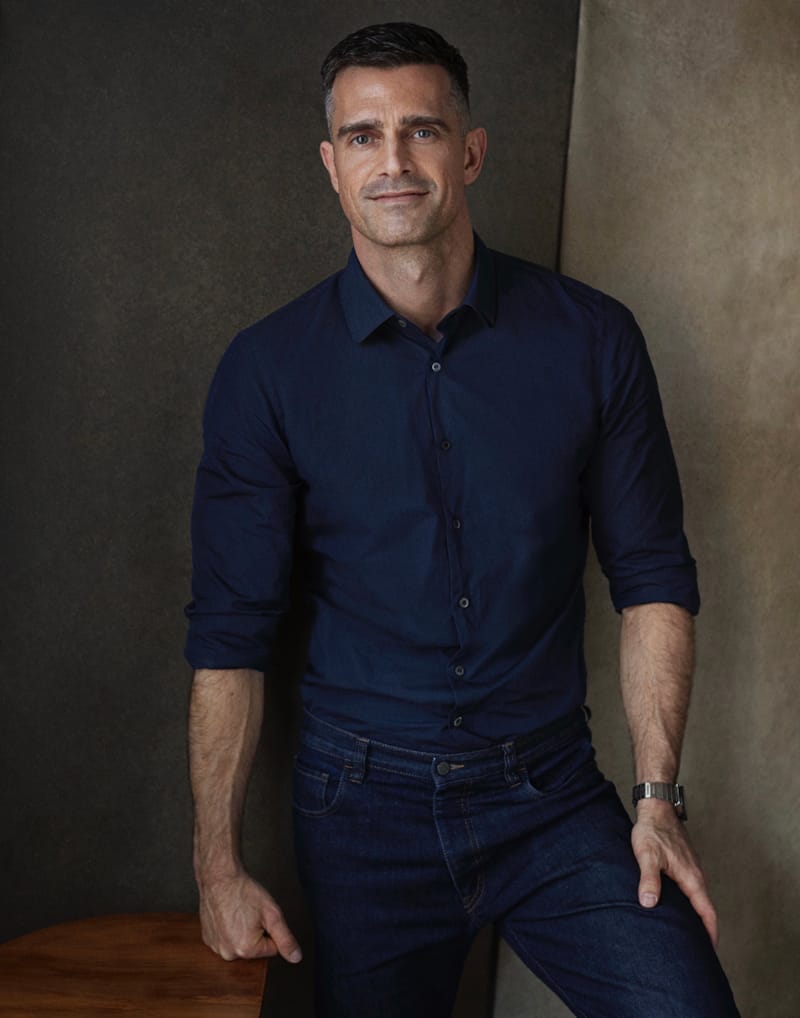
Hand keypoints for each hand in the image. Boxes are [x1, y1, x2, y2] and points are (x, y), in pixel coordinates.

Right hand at [197, 870, 302, 963]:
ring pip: (240, 944)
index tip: (262, 915)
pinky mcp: (207, 939)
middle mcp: (228, 953)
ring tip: (238, 913)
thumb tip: (296, 958)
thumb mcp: (272, 914)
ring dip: (241, 932)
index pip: (271, 949)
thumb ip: (286, 939)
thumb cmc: (244, 892)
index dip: (271, 930)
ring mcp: (215, 947)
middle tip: (250, 913)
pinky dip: (228, 930)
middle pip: (254, 949)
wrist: (219, 878)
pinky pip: (226, 939)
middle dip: (256, 933)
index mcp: (246, 950)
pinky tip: (227, 915)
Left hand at [631, 801, 718, 947]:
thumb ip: (649, 879)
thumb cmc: (652, 831)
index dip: (709, 933)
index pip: (707, 912)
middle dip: (703, 929)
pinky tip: (676, 907)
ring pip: (698, 898)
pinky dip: (689, 902)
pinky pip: (691, 888)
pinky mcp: (684, 863)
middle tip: (697, 951)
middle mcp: (696, 875)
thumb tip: (649, 904)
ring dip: (696, 915)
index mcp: (692, 878)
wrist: (657, 807)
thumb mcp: (647, 856)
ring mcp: (692, 869)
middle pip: (705, 908)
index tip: (709, 953)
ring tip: (687, 934)